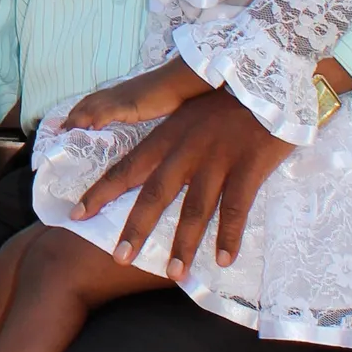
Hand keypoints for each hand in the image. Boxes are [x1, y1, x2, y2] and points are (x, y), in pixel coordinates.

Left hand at [60, 57, 210, 131]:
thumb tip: (129, 116)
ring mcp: (122, 98)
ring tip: (67, 130)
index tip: (66, 122)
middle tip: (60, 129)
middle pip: (87, 103)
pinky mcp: (130, 104)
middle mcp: (116, 94)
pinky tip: (91, 127)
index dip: (78, 110)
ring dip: (79, 118)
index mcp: (118, 93)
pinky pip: (110, 112)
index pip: (92, 100)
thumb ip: (133, 107)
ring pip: (94, 107)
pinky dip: (99, 118)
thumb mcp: (144, 100)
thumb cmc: (166, 91)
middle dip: (73, 116)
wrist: (178, 82)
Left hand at [72, 88, 293, 277]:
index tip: (77, 215)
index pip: (127, 166)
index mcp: (169, 134)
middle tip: (119, 257)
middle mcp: (187, 147)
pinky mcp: (249, 164)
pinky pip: (237, 207)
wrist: (274, 79)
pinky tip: (225, 260)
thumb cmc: (233, 99)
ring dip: (184, 243)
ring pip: (195, 207)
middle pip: (155, 193)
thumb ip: (174, 139)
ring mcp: (218, 157)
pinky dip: (230, 235)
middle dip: (136, 228)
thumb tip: (157, 169)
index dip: (102, 192)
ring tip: (174, 272)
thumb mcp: (193, 113)